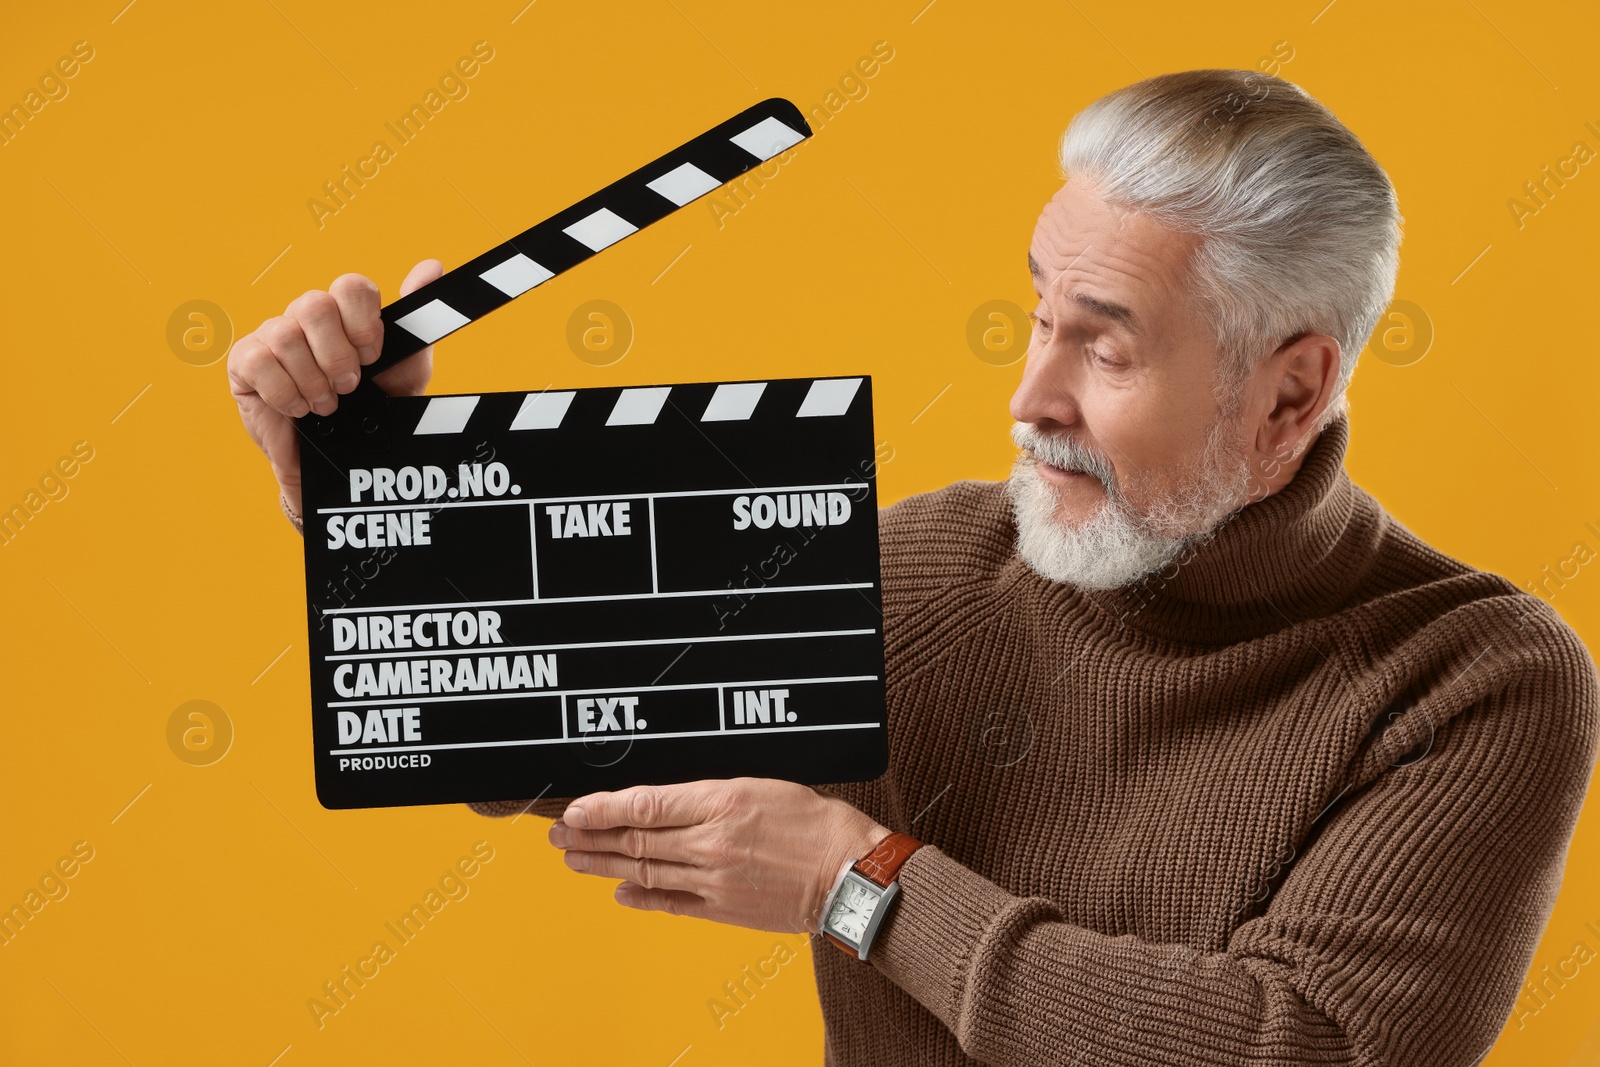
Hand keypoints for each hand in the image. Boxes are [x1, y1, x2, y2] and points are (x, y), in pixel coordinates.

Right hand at [227, 258, 443, 517]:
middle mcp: (306, 317)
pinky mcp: (244, 362)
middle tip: (348, 386)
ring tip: (326, 404)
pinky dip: (284, 391)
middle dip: (336, 355)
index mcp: (344, 313)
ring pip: (286, 336)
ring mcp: (272, 336)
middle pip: (314, 305)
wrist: (343, 458)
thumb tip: (431, 266)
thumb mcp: (405, 371)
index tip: (372, 358)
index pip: (351, 287)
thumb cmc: (370, 410)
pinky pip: (258, 361)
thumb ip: (417, 322)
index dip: (364, 324)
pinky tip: (298, 408)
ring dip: (312, 381)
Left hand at [547, 777, 891, 934]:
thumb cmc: (814, 822)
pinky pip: (669, 903)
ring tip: (573, 859)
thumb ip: (708, 795)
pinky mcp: (722, 909)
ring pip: (643, 870)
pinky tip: (617, 892)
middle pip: (635, 840)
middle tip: (559, 832)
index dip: (602, 808)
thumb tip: (662, 803)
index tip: (574, 808)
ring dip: (602, 865)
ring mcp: (713, 880)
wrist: (847, 873)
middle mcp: (710, 843)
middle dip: (590, 836)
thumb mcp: (759, 785)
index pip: (645, 805)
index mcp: (721, 802)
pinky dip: (639, 897)